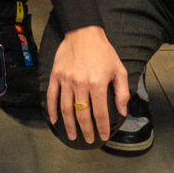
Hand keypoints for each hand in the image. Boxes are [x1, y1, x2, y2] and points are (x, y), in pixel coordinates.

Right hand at [46, 23, 130, 143]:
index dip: (102, 127)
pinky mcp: (56, 75)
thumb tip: (122, 111)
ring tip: (72, 135)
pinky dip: (51, 110)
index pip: (100, 112)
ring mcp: (66, 80)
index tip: (103, 136)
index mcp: (97, 83)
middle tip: (89, 139)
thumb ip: (122, 92)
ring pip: (66, 108)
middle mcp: (80, 83)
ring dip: (69, 124)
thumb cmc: (103, 51)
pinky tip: (54, 120)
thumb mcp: (119, 70)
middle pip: (82, 114)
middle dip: (86, 130)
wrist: (83, 33)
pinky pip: (52, 96)